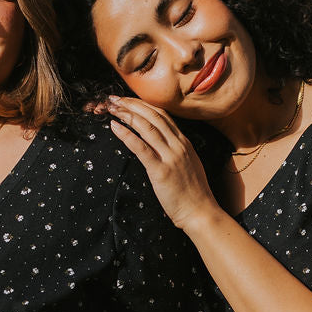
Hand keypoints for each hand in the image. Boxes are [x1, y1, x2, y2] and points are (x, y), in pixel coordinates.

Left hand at [105, 97, 218, 231]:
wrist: (200, 212)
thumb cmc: (193, 193)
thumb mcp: (188, 164)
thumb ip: (176, 152)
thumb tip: (161, 145)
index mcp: (184, 142)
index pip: (163, 115)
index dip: (143, 105)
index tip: (128, 100)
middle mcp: (178, 145)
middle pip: (153, 116)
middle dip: (132, 104)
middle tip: (114, 99)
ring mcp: (170, 157)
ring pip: (147, 127)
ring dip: (127, 114)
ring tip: (111, 108)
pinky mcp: (161, 171)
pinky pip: (141, 148)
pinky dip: (126, 134)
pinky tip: (115, 127)